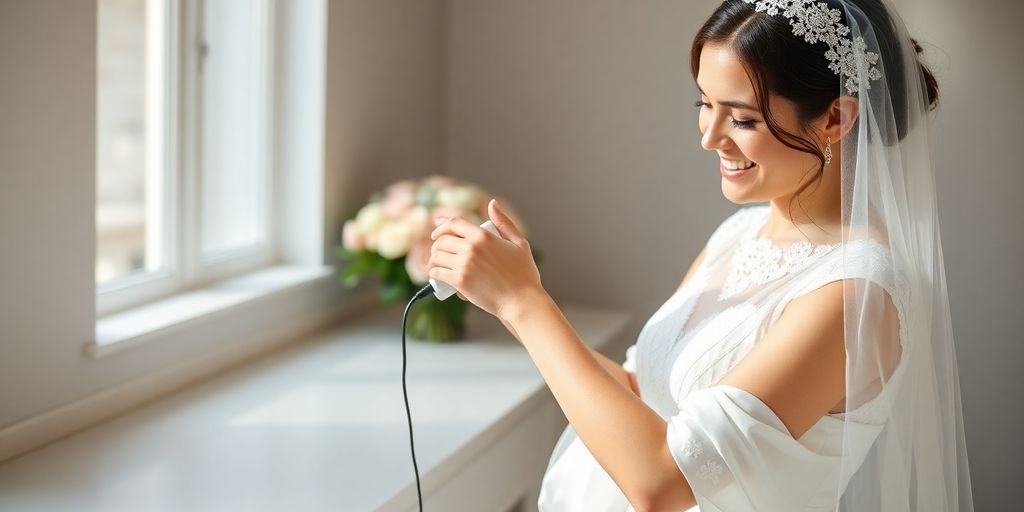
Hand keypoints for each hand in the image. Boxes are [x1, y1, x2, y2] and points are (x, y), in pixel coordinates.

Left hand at [428, 198, 544, 320]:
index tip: (436, 233)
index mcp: (484, 235)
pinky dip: (434, 274)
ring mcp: (464, 264)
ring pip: (437, 256)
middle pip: (442, 240)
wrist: (522, 301)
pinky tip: (437, 276)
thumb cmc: (523, 274)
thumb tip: (492, 203)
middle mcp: (471, 247)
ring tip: (436, 265)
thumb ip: (504, 222)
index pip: (454, 224)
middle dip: (437, 245)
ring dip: (433, 260)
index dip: (441, 226)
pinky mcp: (460, 281)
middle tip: (438, 253)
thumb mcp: (519, 243)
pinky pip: (437, 273)